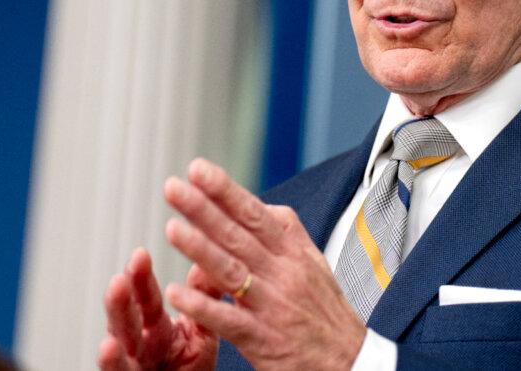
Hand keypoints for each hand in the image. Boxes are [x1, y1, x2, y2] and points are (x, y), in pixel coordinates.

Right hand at [98, 247, 219, 369]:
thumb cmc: (190, 369)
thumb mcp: (201, 332)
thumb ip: (203, 298)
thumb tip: (207, 259)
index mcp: (156, 327)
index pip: (146, 299)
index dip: (141, 278)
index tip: (140, 254)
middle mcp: (139, 345)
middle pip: (126, 319)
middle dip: (122, 299)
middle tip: (121, 277)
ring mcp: (132, 366)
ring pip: (118, 345)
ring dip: (114, 325)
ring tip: (112, 304)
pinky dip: (112, 361)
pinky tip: (108, 346)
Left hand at [163, 158, 365, 370]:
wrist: (350, 362)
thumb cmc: (327, 313)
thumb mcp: (315, 264)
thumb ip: (289, 234)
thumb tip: (263, 205)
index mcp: (293, 253)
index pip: (255, 214)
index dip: (226, 191)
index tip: (198, 169)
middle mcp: (283, 274)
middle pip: (238, 235)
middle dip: (204, 209)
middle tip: (173, 186)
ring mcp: (273, 306)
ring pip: (231, 271)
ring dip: (199, 248)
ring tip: (170, 228)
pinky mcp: (264, 339)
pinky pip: (228, 319)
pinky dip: (203, 305)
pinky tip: (177, 292)